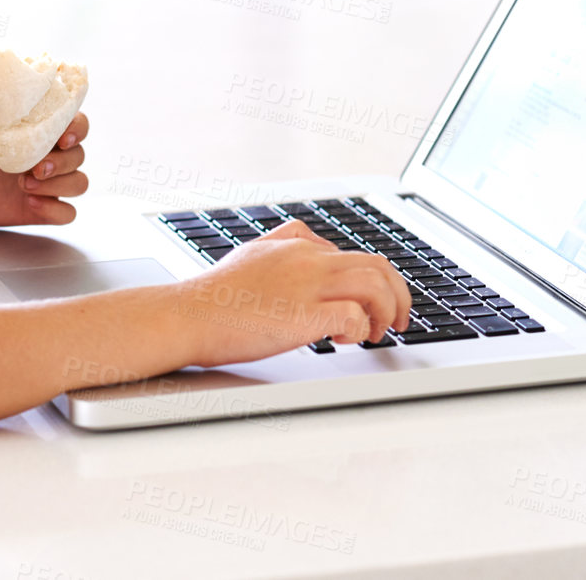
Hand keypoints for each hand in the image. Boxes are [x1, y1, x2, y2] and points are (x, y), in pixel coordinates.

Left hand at [0, 103, 89, 226]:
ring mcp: (48, 182)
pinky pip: (66, 213)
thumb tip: (5, 79)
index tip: (62, 137)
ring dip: (59, 186)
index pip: (77, 123)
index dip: (77, 129)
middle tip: (36, 168)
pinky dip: (54, 210)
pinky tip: (30, 204)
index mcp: (41, 127)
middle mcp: (50, 153)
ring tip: (25, 186)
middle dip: (63, 162)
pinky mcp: (40, 208)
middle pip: (80, 155)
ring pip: (79, 183)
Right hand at [173, 219, 410, 364]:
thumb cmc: (213, 295)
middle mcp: (308, 259)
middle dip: (397, 294)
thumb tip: (311, 246)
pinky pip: (354, 317)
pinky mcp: (304, 315)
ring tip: (379, 333)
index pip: (355, 254)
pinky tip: (347, 340)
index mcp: (298, 245)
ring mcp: (308, 285)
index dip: (375, 281)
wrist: (186, 315)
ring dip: (386, 311)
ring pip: (374, 286)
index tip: (375, 303)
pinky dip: (360, 329)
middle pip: (377, 265)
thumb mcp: (252, 253)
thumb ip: (284, 245)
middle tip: (399, 319)